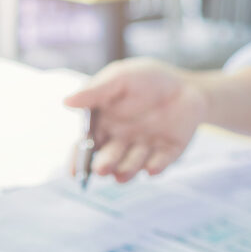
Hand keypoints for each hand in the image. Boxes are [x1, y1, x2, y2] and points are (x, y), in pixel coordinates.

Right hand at [63, 58, 206, 181]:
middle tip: (102, 168)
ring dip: (127, 169)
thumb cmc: (146, 79)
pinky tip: (151, 168)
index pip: (86, 145)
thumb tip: (65, 102)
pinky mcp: (167, 152)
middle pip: (108, 159)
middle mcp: (121, 141)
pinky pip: (160, 163)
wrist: (185, 84)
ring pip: (131, 165)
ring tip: (122, 171)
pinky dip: (155, 167)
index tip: (75, 172)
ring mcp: (144, 148)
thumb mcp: (119, 78)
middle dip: (104, 165)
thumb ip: (95, 92)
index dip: (79, 160)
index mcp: (103, 125)